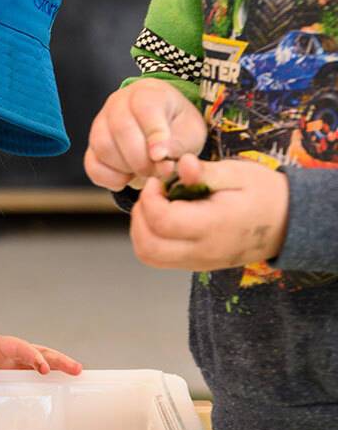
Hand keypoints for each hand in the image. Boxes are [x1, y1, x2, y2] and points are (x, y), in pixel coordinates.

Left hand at [0, 330, 81, 409]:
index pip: (16, 346)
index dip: (29, 354)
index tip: (41, 367)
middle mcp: (2, 353)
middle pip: (34, 352)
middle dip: (55, 359)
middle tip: (76, 369)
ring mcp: (4, 366)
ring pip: (33, 366)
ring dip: (53, 370)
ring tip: (74, 376)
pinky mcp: (1, 379)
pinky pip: (23, 381)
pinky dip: (39, 384)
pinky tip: (52, 394)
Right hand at [85, 79, 205, 190]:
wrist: (160, 125)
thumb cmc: (176, 125)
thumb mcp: (190, 131)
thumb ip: (179, 146)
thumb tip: (162, 164)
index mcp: (146, 94)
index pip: (145, 109)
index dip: (154, 134)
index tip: (161, 156)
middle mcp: (117, 104)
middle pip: (121, 130)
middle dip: (141, 159)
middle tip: (157, 172)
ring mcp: (100, 124)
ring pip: (104, 147)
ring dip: (126, 168)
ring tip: (145, 173)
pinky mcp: (91, 146)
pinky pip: (92, 164)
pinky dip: (110, 178)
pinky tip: (128, 177)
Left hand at [130, 154, 286, 269]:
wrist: (289, 223)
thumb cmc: (265, 194)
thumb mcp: (239, 174)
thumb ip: (206, 172)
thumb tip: (183, 164)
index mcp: (214, 226)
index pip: (162, 221)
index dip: (149, 198)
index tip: (158, 181)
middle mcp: (203, 251)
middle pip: (148, 246)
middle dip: (140, 215)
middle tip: (153, 194)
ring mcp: (199, 262)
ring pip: (149, 256)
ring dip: (141, 229)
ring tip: (156, 205)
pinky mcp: (196, 264)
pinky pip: (160, 258)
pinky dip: (151, 238)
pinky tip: (164, 217)